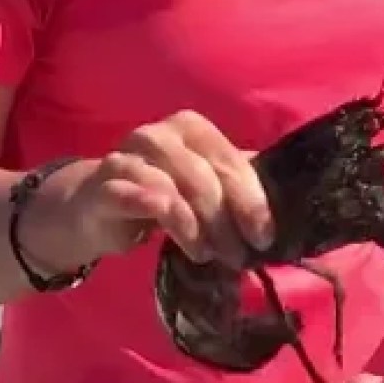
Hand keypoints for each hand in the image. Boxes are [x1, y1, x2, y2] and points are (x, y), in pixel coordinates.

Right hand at [21, 111, 274, 271]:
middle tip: (239, 254)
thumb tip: (288, 203)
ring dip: (199, 227)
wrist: (95, 204)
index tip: (264, 236)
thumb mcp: (202, 184)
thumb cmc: (159, 193)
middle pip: (204, 175)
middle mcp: (158, 135)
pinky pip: (141, 199)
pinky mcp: (105, 186)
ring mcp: (128, 157)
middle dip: (227, 219)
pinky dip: (171, 223)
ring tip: (210, 254)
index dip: (251, 199)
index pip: (228, 158)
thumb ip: (236, 184)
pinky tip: (188, 246)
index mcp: (190, 127)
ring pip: (173, 188)